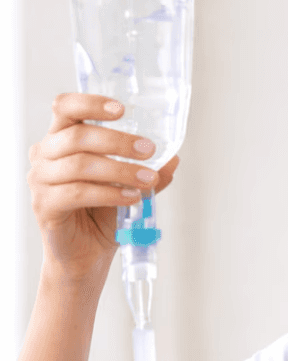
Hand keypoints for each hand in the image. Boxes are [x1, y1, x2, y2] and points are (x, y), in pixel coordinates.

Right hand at [28, 93, 179, 288]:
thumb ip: (146, 172)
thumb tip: (173, 159)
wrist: (86, 256)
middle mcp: (44, 155)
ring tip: (148, 179)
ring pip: (80, 164)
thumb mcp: (129, 188)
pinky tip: (132, 197)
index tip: (122, 109)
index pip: (65, 108)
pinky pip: (77, 192)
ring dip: (120, 170)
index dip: (90, 103)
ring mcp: (40, 180)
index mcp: (60, 140)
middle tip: (149, 149)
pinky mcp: (44, 205)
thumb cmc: (101, 217)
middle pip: (76, 135)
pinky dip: (109, 193)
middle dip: (118, 141)